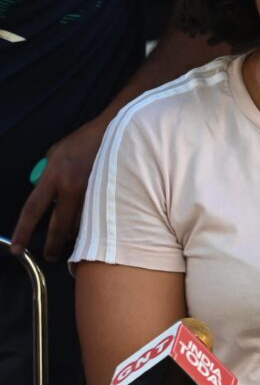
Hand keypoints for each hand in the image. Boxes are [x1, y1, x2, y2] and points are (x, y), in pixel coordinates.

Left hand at [12, 114, 109, 260]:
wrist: (118, 129)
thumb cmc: (84, 141)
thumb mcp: (56, 153)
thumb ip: (47, 176)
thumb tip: (46, 199)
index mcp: (54, 175)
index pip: (33, 209)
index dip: (23, 231)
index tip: (16, 249)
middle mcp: (72, 186)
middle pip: (58, 226)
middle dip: (53, 245)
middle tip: (51, 255)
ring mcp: (94, 191)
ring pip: (82, 223)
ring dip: (77, 231)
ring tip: (76, 234)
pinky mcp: (112, 193)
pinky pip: (98, 216)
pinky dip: (94, 222)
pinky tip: (96, 221)